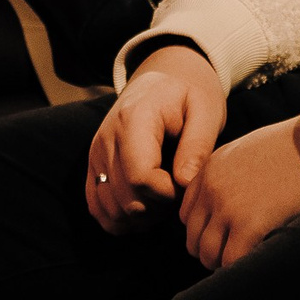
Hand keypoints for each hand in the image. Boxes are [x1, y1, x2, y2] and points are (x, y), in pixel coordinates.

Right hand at [85, 43, 227, 232]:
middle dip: (159, 207)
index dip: (168, 194)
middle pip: (126, 198)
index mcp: (134, 119)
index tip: (186, 184)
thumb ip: (197, 146)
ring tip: (166, 197)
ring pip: (111, 209)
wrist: (163, 80)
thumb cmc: (190, 95)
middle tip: (180, 191)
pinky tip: (147, 209)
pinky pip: (97, 208)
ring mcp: (96, 154)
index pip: (141, 177)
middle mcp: (107, 138)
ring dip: (143, 217)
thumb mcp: (206, 111)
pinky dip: (122, 218)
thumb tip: (184, 183)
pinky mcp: (93, 167)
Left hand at [178, 115, 299, 268]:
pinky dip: (241, 266)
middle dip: (212, 250)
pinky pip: (231, 261)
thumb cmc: (292, 146)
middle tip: (237, 251)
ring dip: (225, 262)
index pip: (187, 216)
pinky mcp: (249, 224)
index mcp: (209, 170)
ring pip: (208, 255)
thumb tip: (226, 205)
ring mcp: (228, 208)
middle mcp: (211, 189)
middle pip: (194, 239)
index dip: (205, 230)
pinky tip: (258, 257)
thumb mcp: (245, 150)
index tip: (224, 235)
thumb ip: (226, 175)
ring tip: (247, 258)